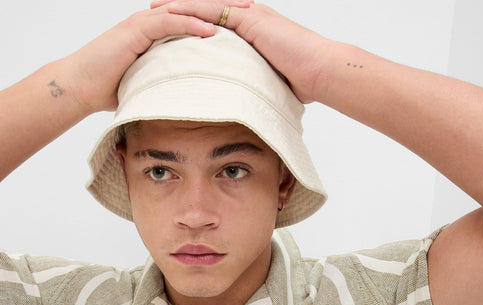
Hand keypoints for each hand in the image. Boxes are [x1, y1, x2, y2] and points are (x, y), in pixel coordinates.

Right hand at [62, 0, 250, 112]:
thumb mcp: (150, 87)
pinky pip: (169, 22)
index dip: (222, 19)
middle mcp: (155, 22)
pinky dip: (190, 24)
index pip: (196, 20)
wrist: (81, 86)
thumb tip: (190, 107)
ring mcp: (145, 23)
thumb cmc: (111, 89)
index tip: (248, 24)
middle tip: (254, 7)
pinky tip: (212, 30)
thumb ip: (170, 88)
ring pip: (186, 9)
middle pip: (196, 9)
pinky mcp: (136, 29)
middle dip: (225, 7)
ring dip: (214, 10)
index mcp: (160, 34)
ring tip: (241, 12)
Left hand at [149, 1, 330, 102]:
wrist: (320, 71)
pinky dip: (192, 9)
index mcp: (253, 32)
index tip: (172, 28)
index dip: (193, 23)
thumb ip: (256, 87)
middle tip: (155, 11)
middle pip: (207, 9)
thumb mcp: (271, 83)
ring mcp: (250, 15)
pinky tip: (173, 11)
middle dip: (181, 9)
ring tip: (156, 8)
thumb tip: (247, 108)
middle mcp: (249, 18)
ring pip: (207, 5)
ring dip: (180, 5)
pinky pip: (214, 10)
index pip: (216, 23)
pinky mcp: (250, 18)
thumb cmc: (304, 82)